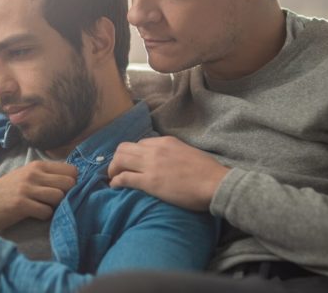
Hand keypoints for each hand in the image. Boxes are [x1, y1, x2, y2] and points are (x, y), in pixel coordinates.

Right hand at [0, 161, 76, 230]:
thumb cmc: (6, 191)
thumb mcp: (26, 176)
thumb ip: (46, 176)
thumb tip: (72, 181)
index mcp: (37, 165)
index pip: (71, 170)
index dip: (72, 182)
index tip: (64, 190)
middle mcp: (33, 174)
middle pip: (69, 183)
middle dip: (67, 195)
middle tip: (55, 202)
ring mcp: (26, 188)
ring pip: (59, 197)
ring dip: (56, 206)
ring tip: (44, 208)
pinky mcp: (21, 204)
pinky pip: (46, 212)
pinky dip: (44, 216)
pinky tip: (34, 214)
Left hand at [109, 136, 229, 210]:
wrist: (214, 183)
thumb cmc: (207, 171)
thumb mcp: (187, 152)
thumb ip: (173, 153)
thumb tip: (166, 160)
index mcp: (165, 141)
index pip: (140, 143)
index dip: (133, 154)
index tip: (132, 163)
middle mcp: (154, 149)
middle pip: (124, 148)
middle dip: (117, 159)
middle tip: (117, 170)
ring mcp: (150, 165)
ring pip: (119, 160)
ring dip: (113, 169)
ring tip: (113, 178)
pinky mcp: (149, 182)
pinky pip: (124, 178)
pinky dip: (115, 181)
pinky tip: (115, 186)